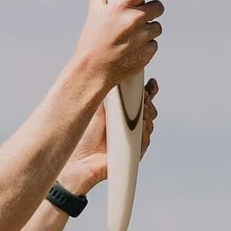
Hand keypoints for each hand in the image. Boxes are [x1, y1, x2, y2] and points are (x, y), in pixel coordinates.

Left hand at [58, 74, 156, 199]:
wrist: (78, 158)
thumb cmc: (84, 133)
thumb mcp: (96, 106)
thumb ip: (107, 91)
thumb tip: (113, 72)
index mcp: (122, 112)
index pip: (141, 99)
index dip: (149, 91)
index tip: (151, 83)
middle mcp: (129, 124)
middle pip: (149, 109)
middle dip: (148, 101)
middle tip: (143, 97)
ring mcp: (133, 138)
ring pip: (148, 123)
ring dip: (147, 115)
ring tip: (140, 110)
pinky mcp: (134, 152)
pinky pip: (144, 140)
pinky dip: (144, 132)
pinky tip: (141, 125)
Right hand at [72, 0, 162, 100]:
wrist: (92, 71)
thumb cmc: (91, 41)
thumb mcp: (93, 14)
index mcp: (121, 6)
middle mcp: (134, 20)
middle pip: (159, 7)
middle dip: (152, 9)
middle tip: (142, 15)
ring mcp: (142, 37)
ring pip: (157, 27)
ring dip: (149, 29)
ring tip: (133, 35)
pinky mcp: (147, 53)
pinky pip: (154, 44)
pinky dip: (146, 46)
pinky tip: (132, 48)